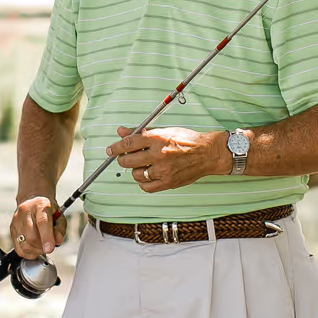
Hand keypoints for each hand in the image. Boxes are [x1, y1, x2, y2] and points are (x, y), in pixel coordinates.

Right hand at [11, 195, 66, 258]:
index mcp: (40, 204)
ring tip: (41, 246)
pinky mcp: (11, 229)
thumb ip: (59, 229)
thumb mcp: (59, 217)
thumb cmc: (48, 211)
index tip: (50, 248)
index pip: (42, 222)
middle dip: (42, 246)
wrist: (33, 202)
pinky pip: (18, 248)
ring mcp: (16, 220)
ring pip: (24, 245)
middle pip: (31, 236)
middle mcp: (25, 211)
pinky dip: (28, 253)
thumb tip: (57, 241)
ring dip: (36, 251)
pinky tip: (34, 248)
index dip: (46, 237)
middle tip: (48, 246)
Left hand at [107, 125, 231, 191]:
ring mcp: (163, 170)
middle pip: (128, 160)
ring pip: (136, 174)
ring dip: (135, 170)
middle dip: (123, 159)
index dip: (116, 147)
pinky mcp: (168, 182)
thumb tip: (121, 132)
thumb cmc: (186, 140)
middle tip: (126, 158)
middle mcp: (158, 154)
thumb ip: (141, 132)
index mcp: (156, 138)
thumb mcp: (164, 130)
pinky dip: (143, 182)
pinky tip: (148, 176)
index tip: (110, 150)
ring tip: (142, 165)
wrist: (207, 153)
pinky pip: (146, 187)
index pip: (128, 143)